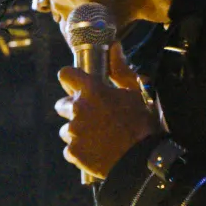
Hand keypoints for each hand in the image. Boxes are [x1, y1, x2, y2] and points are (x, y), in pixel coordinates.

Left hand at [52, 50, 160, 182]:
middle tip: (94, 119)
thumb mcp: (136, 91)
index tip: (77, 87)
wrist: (143, 159)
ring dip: (77, 132)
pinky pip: (70, 150)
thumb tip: (115, 46)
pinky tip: (96, 152)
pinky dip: (80, 152)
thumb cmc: (143, 122)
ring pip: (66, 129)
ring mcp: (73, 131)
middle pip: (62, 105)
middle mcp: (77, 108)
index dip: (71, 81)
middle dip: (74, 110)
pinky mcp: (73, 152)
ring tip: (98, 139)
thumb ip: (120, 68)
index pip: (65, 75)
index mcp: (92, 90)